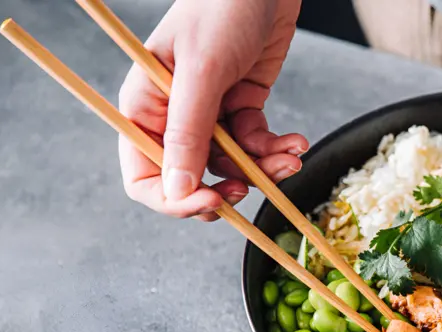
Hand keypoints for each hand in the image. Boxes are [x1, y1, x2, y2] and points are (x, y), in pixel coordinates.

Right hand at [118, 0, 306, 221]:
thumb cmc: (221, 8)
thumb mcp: (202, 72)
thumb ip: (189, 133)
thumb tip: (178, 191)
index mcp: (145, 107)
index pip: (145, 176)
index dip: (175, 200)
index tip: (211, 202)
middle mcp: (174, 117)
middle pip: (192, 179)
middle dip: (226, 187)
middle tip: (253, 186)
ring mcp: (210, 114)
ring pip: (231, 167)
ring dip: (262, 169)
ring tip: (290, 156)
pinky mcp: (243, 107)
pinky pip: (255, 146)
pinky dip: (276, 149)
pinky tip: (296, 141)